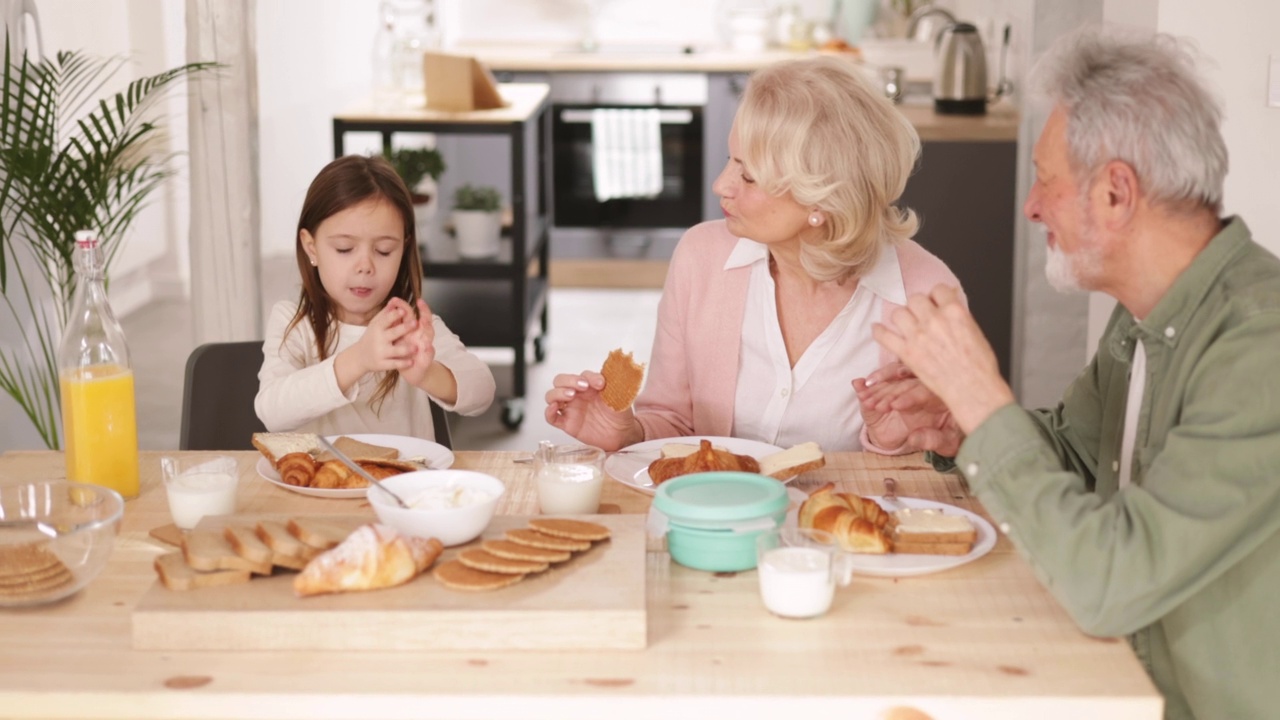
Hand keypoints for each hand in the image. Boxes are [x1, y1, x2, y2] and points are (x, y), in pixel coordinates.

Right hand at [350, 299, 415, 374]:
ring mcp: (380, 352)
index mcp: (377, 328)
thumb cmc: (371, 337)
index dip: (395, 315)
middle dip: (404, 328)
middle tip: (415, 323)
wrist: (359, 357)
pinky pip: (394, 364)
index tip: (404, 310)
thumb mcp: (376, 324)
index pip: (386, 320)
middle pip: (393, 333)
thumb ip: (386, 314)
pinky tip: (412, 362)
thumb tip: (395, 300)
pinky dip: (403, 363)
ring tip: (417, 347)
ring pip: (395, 351)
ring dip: (406, 349)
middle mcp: (379, 340)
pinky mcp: (382, 364)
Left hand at [397, 299, 436, 386]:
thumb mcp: (398, 337)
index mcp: (414, 329)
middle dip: (424, 311)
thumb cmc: (402, 351)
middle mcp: (421, 335)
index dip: (411, 305)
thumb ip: (396, 321)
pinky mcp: (426, 358)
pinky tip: (428, 347)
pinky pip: (429, 354)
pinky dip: (429, 350)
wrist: (410, 371)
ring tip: (424, 321)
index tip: (409, 296)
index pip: (414, 313)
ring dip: (428, 328)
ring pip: (429, 335)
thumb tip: (391, 304)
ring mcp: (425, 346)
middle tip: (421, 302)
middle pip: (425, 320)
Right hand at [543, 370, 642, 451]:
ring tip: (571, 395)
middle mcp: (577, 395)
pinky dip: (549, 412)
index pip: (583, 374)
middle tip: (582, 387)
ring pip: (552, 396)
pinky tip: (554, 407)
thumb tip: (618, 369)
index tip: (601, 384)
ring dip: (558, 393)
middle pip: (560, 380)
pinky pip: (551, 417)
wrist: (622, 434)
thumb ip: (616, 383)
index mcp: (589, 385)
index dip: (590, 377)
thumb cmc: (620, 413)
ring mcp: (570, 408)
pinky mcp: (567, 423)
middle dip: (569, 380)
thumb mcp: (621, 396)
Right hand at [854, 364, 963, 455]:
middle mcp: (923, 384)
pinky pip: (877, 382)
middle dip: (890, 393)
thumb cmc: (944, 438)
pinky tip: (859, 384)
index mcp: (940, 394)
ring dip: (877, 388)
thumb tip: (914, 438)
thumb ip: (932, 440)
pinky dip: (867, 384)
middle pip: (906, 380)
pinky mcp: (888, 388)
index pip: (925, 390)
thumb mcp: (945, 444)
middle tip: (881, 406)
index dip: (910, 396)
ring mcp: (905, 384)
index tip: (897, 405)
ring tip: (868, 402)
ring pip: (891, 375)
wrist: (929, 436)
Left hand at [871, 284, 1014, 433]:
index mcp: (955, 312)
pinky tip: (878, 328)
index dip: (936, 296)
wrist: (972, 389)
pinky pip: (884, 335)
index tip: (935, 302)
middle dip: (918, 306)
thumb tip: (949, 309)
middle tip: (921, 316)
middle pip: (915, 299)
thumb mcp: (975, 331)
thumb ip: (958, 316)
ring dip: (902, 318)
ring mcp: (918, 336)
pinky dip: (879, 331)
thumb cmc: (979, 366)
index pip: (938, 289)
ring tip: (906, 325)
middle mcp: (934, 320)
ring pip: (898, 313)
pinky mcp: (907, 352)